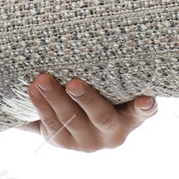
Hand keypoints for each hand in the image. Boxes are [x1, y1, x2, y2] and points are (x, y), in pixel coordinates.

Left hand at [18, 73, 157, 150]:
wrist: (74, 118)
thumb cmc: (100, 90)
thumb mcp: (111, 87)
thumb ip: (114, 74)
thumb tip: (113, 35)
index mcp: (131, 117)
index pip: (142, 112)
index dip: (144, 107)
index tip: (145, 99)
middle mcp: (113, 133)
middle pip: (101, 117)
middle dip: (87, 100)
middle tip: (74, 84)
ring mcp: (88, 141)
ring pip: (70, 121)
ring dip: (55, 99)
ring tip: (42, 80)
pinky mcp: (64, 142)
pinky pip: (52, 125)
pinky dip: (42, 107)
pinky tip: (33, 91)